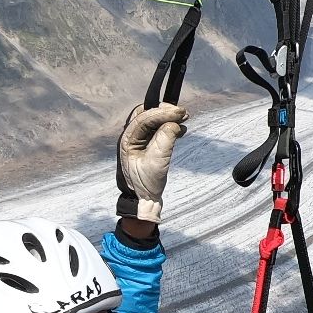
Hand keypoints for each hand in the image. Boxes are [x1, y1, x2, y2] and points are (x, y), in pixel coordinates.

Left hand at [116, 101, 187, 222]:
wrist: (142, 200)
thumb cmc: (145, 184)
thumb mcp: (157, 162)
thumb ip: (165, 139)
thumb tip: (174, 124)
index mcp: (128, 139)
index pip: (144, 118)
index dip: (162, 112)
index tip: (179, 112)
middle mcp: (131, 136)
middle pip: (147, 114)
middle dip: (164, 111)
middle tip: (182, 112)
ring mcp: (139, 141)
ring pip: (153, 121)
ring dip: (168, 118)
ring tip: (184, 118)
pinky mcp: (147, 146)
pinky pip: (158, 130)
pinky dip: (169, 126)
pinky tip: (180, 129)